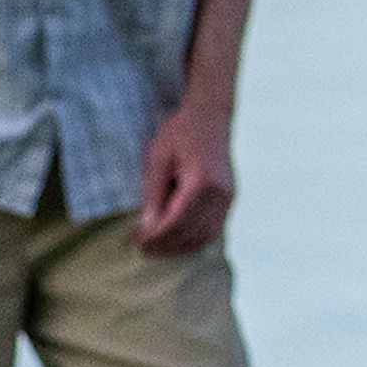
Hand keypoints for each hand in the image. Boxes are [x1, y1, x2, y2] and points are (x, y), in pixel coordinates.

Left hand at [137, 97, 235, 255]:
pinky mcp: (229, 199)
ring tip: (158, 248)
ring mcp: (228, 198)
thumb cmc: (180, 133)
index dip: (156, 237)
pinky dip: (195, 239)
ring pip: (206, 236)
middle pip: (192, 233)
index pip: (177, 222)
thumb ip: (153, 195)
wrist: (210, 116)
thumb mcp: (158, 159)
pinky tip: (177, 239)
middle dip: (167, 246)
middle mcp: (220, 194)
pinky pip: (214, 229)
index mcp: (202, 181)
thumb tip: (146, 228)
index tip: (137, 243)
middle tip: (142, 250)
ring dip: (182, 247)